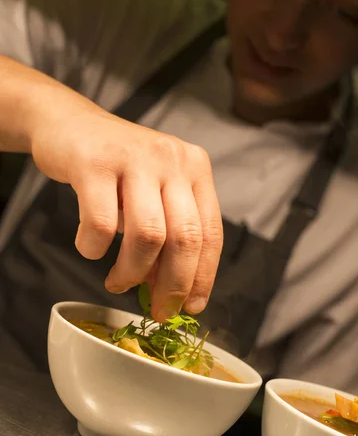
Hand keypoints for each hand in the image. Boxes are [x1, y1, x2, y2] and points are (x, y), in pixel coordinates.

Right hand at [31, 105, 222, 320]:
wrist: (68, 125)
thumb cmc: (115, 170)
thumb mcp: (151, 197)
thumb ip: (166, 236)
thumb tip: (168, 290)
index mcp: (195, 169)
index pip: (211, 233)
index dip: (204, 277)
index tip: (192, 308)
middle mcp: (172, 159)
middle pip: (185, 238)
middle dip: (173, 285)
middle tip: (158, 311)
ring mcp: (136, 158)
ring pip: (148, 235)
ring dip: (132, 272)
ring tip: (117, 283)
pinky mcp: (96, 162)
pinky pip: (101, 224)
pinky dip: (94, 248)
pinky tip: (89, 248)